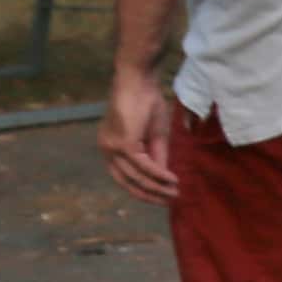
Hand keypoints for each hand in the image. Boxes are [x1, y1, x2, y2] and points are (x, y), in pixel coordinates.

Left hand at [100, 60, 180, 204]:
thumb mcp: (153, 134)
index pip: (123, 176)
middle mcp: (106, 149)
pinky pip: (143, 165)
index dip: (142, 189)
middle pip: (126, 181)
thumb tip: (163, 177)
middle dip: (148, 194)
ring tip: (175, 192)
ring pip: (136, 176)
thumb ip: (156, 155)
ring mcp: (112, 147)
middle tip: (169, 201)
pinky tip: (172, 179)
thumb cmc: (146, 100)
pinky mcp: (123, 143)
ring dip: (157, 187)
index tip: (161, 196)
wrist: (138, 79)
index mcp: (109, 146)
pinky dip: (159, 174)